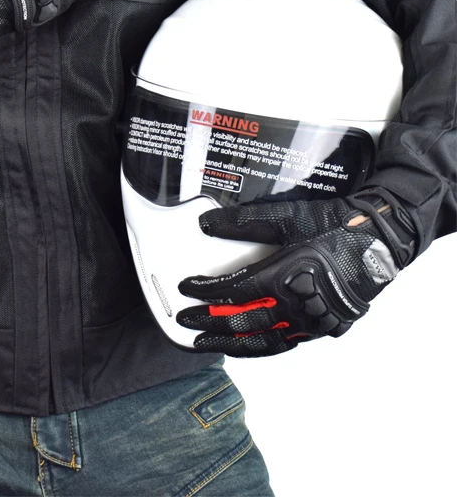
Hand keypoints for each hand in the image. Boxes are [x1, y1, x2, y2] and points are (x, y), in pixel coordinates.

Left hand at [175, 187, 417, 356]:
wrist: (379, 242)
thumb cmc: (335, 227)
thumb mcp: (286, 217)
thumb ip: (242, 222)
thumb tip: (207, 223)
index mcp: (284, 277)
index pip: (232, 291)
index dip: (204, 291)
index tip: (186, 289)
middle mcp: (296, 306)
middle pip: (242, 322)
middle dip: (208, 323)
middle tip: (185, 322)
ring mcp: (311, 322)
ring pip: (262, 342)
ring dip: (229, 344)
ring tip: (205, 344)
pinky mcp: (322, 328)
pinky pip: (283, 345)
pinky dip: (258, 348)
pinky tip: (243, 346)